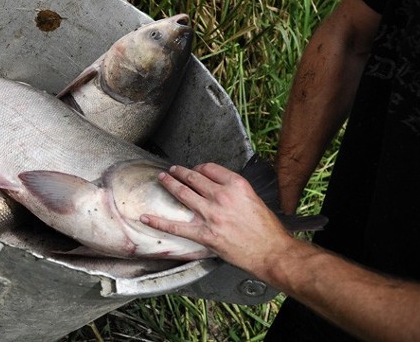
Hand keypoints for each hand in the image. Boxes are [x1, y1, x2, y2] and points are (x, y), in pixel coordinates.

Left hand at [140, 163, 294, 274]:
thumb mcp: (253, 198)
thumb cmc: (267, 229)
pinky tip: (147, 218)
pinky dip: (159, 222)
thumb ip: (234, 190)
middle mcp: (222, 196)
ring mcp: (211, 215)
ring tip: (162, 179)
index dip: (198, 168)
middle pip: (193, 178)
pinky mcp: (205, 234)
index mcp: (236, 185)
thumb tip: (217, 187)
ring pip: (183, 194)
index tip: (194, 170)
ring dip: (169, 184)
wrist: (272, 251)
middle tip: (172, 170)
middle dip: (179, 172)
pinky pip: (176, 227)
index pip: (209, 168)